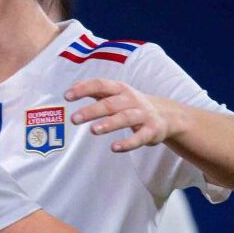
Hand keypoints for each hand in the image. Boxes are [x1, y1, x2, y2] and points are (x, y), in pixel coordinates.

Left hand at [65, 79, 191, 151]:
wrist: (166, 115)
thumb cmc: (132, 105)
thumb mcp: (116, 94)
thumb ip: (96, 92)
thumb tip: (71, 89)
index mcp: (120, 89)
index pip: (100, 85)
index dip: (84, 89)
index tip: (67, 96)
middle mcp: (131, 100)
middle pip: (110, 103)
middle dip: (92, 110)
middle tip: (74, 119)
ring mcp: (142, 115)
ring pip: (125, 118)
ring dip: (109, 124)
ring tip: (93, 130)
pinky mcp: (151, 130)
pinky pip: (139, 137)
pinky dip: (128, 142)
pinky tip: (115, 148)